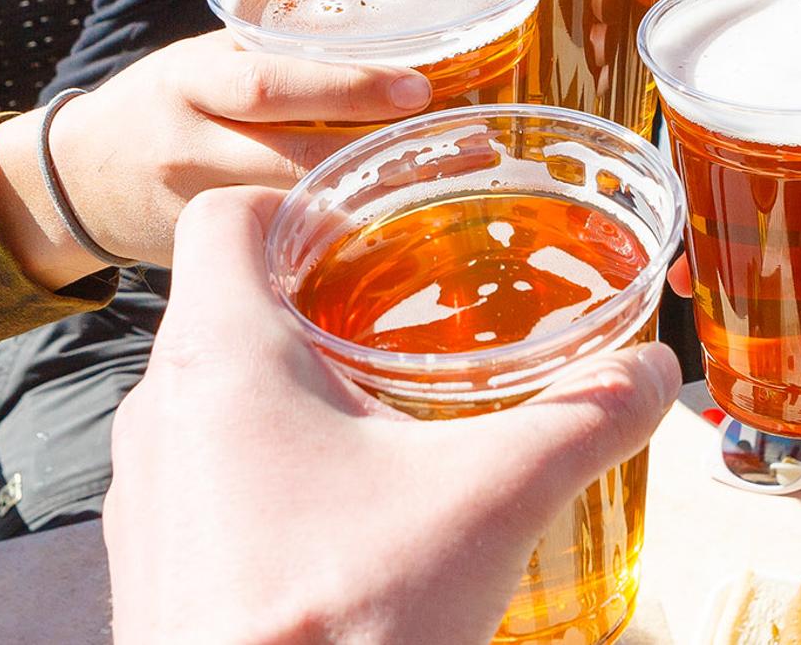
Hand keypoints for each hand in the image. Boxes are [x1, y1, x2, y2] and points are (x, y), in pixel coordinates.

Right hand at [0, 31, 430, 285]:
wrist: (76, 179)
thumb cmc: (166, 101)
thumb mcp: (206, 57)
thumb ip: (278, 46)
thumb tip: (386, 10)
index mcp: (191, 82)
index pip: (270, 86)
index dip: (346, 87)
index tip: (419, 88)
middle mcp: (191, 147)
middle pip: (295, 159)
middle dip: (385, 159)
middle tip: (470, 150)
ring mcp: (198, 211)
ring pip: (296, 213)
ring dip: (377, 206)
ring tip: (455, 194)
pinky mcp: (207, 259)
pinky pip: (280, 256)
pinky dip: (339, 248)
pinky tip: (400, 245)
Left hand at [105, 185, 681, 644]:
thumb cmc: (344, 622)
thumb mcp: (491, 502)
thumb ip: (583, 419)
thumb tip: (654, 374)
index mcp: (219, 355)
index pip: (228, 214)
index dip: (302, 198)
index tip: (380, 223)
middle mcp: (158, 412)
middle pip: (230, 305)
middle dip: (325, 302)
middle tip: (413, 316)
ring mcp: (146, 498)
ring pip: (214, 399)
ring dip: (298, 391)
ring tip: (393, 415)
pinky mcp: (153, 569)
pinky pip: (206, 481)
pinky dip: (272, 471)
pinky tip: (353, 514)